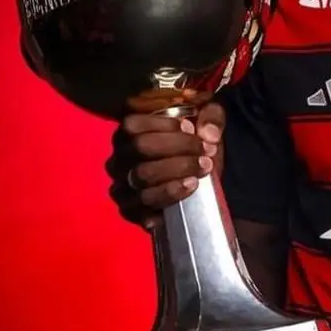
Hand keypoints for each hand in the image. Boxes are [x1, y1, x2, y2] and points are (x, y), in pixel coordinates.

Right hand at [106, 101, 223, 225]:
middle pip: (140, 147)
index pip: (134, 125)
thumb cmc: (194, 148)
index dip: (165, 125)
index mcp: (128, 134)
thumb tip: (209, 134)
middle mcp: (118, 158)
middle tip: (204, 152)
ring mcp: (121, 186)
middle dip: (178, 147)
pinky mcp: (129, 211)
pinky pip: (143, 205)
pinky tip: (189, 188)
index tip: (192, 128)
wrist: (195, 185)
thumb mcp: (206, 124)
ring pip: (142, 177)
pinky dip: (169, 196)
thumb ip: (212, 119)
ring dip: (177, 171)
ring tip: (202, 169)